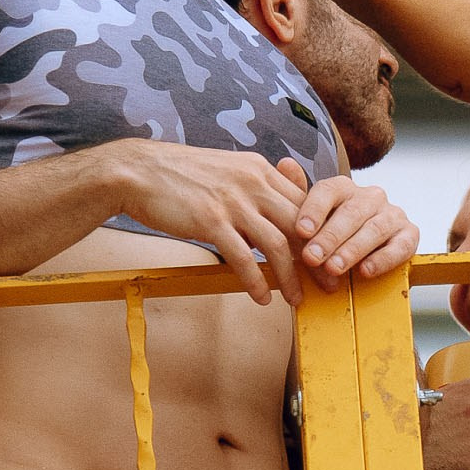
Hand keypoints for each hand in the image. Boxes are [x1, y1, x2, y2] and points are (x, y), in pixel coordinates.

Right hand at [105, 139, 311, 303]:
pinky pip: (243, 257)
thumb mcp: (228, 170)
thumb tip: (276, 214)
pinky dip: (256, 281)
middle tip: (331, 284)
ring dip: (291, 277)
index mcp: (261, 170)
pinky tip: (262, 298)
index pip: (305, 204)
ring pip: (278, 244)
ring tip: (298, 299)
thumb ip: (256, 187)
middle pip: (302, 226)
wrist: (138, 170)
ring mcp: (234, 201)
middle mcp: (254, 183)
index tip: (332, 256)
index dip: (323, 233)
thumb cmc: (182, 176)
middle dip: (320, 259)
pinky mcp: (211, 220)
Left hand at [283, 160, 419, 287]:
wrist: (363, 250)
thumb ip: (297, 193)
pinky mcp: (410, 234)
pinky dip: (384, 259)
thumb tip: (285, 164)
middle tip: (312, 258)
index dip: (314, 211)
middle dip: (330, 237)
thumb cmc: (330, 232)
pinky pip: (401, 245)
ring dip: (353, 249)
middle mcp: (371, 196)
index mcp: (344, 187)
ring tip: (334, 268)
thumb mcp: (310, 217)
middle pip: (352, 212)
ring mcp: (393, 214)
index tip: (300, 232)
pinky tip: (366, 271)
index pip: (328, 191)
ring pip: (375, 228)